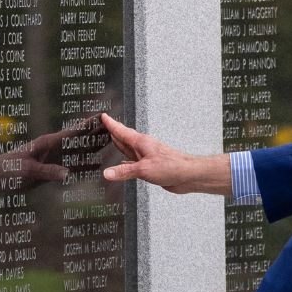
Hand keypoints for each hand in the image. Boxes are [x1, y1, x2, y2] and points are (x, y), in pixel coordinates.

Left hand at [0, 115, 108, 199]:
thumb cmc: (6, 170)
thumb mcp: (26, 171)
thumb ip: (47, 172)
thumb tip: (67, 174)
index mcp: (47, 143)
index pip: (73, 132)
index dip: (88, 125)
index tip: (103, 116)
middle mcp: (54, 149)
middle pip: (80, 139)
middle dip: (97, 132)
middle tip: (117, 125)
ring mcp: (54, 159)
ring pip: (79, 152)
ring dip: (94, 147)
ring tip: (112, 141)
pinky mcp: (52, 170)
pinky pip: (73, 167)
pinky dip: (86, 166)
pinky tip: (97, 165)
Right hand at [99, 113, 231, 194]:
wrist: (187, 175)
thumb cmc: (171, 166)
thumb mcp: (143, 169)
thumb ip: (124, 171)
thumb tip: (107, 173)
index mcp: (141, 142)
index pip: (121, 131)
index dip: (111, 124)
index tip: (104, 116)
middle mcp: (143, 147)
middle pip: (124, 138)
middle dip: (114, 132)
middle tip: (105, 125)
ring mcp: (147, 156)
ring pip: (129, 149)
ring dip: (119, 145)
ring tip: (111, 140)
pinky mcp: (150, 166)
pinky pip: (134, 161)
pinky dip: (126, 162)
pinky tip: (123, 164)